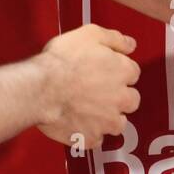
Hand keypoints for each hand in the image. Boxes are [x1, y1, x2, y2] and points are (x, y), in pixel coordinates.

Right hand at [37, 24, 140, 148]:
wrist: (40, 89)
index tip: (106, 71)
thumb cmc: (62, 61)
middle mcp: (121, 98)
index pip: (133, 73)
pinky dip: (89, 133)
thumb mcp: (88, 34)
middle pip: (131, 101)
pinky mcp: (91, 138)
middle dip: (119, 96)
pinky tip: (77, 122)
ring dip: (107, 117)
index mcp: (122, 72)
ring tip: (88, 109)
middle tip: (98, 91)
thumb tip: (131, 44)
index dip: (118, 71)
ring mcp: (107, 122)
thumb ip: (114, 38)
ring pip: (117, 123)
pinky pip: (96, 139)